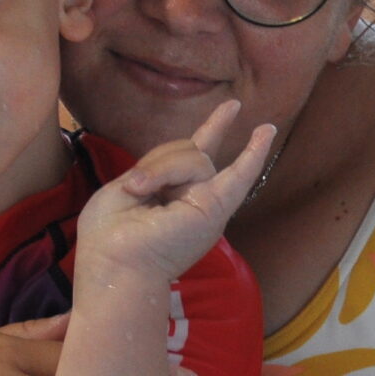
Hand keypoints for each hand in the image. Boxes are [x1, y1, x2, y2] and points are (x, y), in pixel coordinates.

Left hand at [75, 104, 274, 286]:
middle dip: (158, 161)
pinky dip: (253, 154)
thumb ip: (158, 167)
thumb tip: (188, 160)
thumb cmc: (108, 237)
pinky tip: (266, 131)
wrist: (114, 267)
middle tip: (135, 189)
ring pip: (195, 156)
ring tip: (140, 191)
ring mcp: (207, 203)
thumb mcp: (126, 187)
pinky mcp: (213, 209)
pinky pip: (238, 175)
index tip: (231, 108)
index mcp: (172, 195)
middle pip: (187, 149)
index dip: (212, 128)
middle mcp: (194, 198)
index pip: (191, 152)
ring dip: (161, 168)